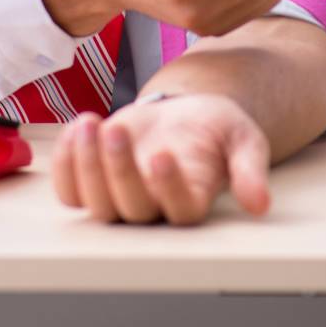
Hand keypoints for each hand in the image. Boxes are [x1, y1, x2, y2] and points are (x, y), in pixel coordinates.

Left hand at [51, 93, 271, 225]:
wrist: (184, 114)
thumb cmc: (216, 130)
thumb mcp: (242, 139)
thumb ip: (250, 168)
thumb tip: (260, 203)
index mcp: (194, 202)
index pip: (180, 211)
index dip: (169, 189)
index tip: (163, 155)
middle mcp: (155, 209)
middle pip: (132, 209)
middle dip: (119, 170)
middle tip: (116, 130)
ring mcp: (120, 199)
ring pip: (97, 204)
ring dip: (86, 166)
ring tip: (89, 123)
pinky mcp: (95, 183)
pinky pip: (70, 192)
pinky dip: (65, 165)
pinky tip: (75, 130)